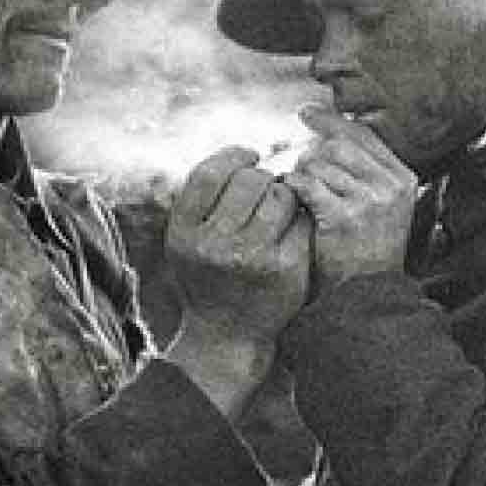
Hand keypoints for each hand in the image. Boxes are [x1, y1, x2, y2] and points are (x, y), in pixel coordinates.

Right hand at [166, 147, 311, 346]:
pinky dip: (298, 220)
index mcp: (184, 232)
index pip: (209, 173)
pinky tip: (289, 233)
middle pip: (249, 180)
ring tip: (276, 212)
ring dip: (282, 196)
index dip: (234, 155)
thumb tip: (242, 153)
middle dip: (261, 178)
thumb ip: (200, 199)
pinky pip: (300, 220)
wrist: (228, 333)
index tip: (249, 155)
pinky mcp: (285, 267)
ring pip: (279, 195)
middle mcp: (215, 244)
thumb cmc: (208, 278)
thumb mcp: (185, 240)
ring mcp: (252, 257)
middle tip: (264, 191)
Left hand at [283, 107, 417, 289]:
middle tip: (294, 157)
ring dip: (301, 171)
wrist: (365, 296)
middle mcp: (390, 186)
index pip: (364, 135)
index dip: (332, 120)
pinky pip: (308, 184)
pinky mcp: (343, 217)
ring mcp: (369, 201)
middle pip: (341, 143)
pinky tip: (288, 194)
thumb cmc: (364, 253)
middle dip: (311, 148)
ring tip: (294, 187)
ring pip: (322, 161)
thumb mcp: (381, 209)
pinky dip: (293, 185)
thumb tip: (331, 134)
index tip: (306, 113)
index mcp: (403, 179)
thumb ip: (365, 174)